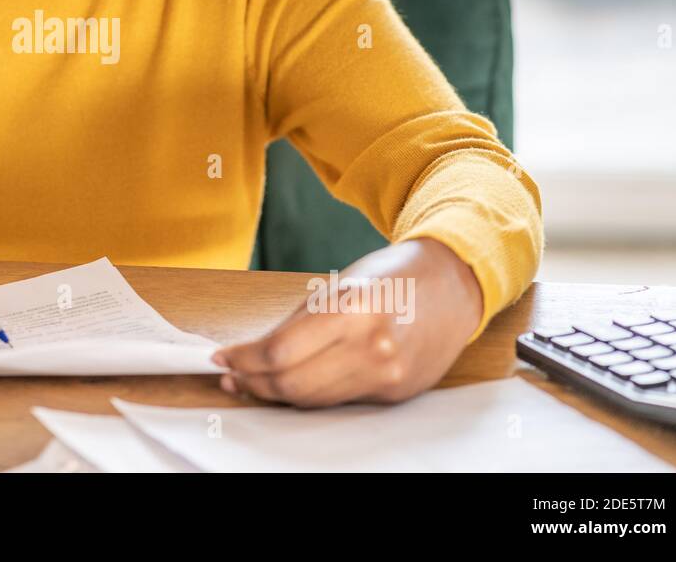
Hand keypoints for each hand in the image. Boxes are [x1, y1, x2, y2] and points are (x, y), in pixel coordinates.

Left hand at [212, 238, 482, 406]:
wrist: (453, 286)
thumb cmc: (393, 276)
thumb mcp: (339, 284)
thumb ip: (299, 321)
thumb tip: (255, 350)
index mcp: (352, 309)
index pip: (280, 351)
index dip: (244, 359)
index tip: (222, 357)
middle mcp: (372, 347)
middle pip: (292, 383)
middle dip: (253, 381)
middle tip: (230, 375)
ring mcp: (387, 374)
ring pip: (313, 399)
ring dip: (275, 394)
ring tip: (250, 383)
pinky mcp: (395, 392)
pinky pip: (339, 400)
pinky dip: (309, 395)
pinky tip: (290, 386)